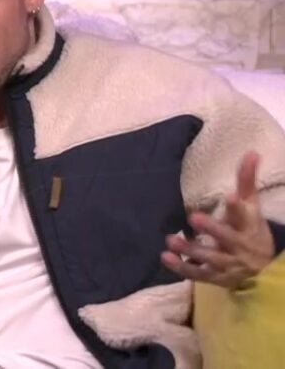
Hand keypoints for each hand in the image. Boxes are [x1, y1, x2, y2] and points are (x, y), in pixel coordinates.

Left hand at [162, 151, 274, 288]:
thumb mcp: (251, 207)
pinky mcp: (216, 277)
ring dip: (190, 250)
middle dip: (213, 229)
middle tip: (193, 217)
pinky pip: (198, 274)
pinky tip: (165, 257)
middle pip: (228, 238)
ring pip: (210, 258)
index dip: (237, 207)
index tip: (229, 196)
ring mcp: (228, 264)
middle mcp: (240, 246)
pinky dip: (182, 268)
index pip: (245, 216)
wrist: (264, 269)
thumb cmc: (251, 230)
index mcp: (250, 226)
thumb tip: (252, 152)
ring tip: (170, 239)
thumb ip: (246, 181)